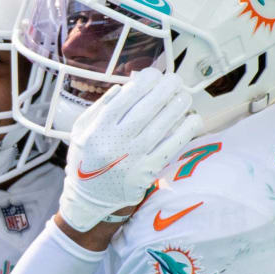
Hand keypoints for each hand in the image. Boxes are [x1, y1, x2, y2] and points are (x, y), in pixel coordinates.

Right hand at [59, 68, 200, 232]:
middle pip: (146, 109)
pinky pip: (170, 147)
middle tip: (175, 80)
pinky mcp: (147, 172)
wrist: (89, 198)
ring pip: (161, 126)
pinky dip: (184, 132)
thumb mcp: (81, 130)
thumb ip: (101, 107)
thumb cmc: (86, 159)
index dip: (144, 82)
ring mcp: (133, 159)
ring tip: (184, 95)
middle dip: (164, 90)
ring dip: (177, 107)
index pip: (125, 99)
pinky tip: (192, 119)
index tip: (154, 74)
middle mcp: (115, 143)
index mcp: (97, 130)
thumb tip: (127, 85)